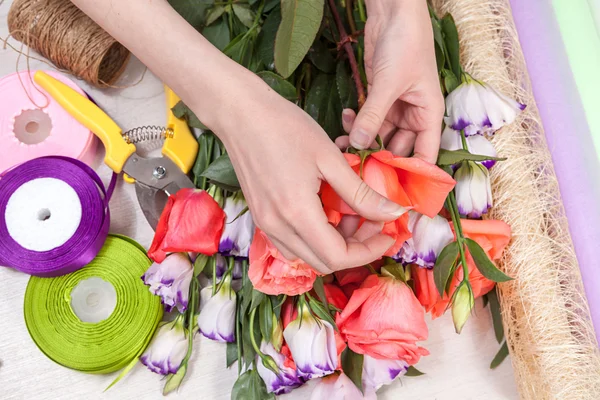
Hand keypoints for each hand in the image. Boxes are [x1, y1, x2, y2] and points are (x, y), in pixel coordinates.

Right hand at [208, 73, 405, 273]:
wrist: (241, 114)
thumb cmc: (286, 127)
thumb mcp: (330, 158)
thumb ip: (361, 193)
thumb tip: (394, 213)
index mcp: (296, 213)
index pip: (337, 257)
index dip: (368, 251)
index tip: (387, 232)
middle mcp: (277, 227)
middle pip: (323, 262)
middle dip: (355, 248)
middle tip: (373, 221)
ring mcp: (265, 224)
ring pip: (307, 256)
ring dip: (335, 244)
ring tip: (351, 214)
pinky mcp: (261, 217)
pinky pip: (292, 243)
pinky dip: (315, 237)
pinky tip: (326, 211)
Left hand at [337, 0, 443, 162]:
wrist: (394, 13)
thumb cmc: (406, 44)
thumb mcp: (390, 83)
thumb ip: (374, 115)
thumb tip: (359, 144)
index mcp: (429, 116)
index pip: (425, 155)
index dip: (412, 175)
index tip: (392, 192)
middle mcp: (414, 116)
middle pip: (397, 149)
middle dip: (378, 158)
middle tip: (355, 169)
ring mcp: (395, 108)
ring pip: (379, 136)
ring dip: (362, 141)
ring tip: (342, 145)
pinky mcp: (378, 99)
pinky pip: (367, 120)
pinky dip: (356, 123)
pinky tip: (346, 119)